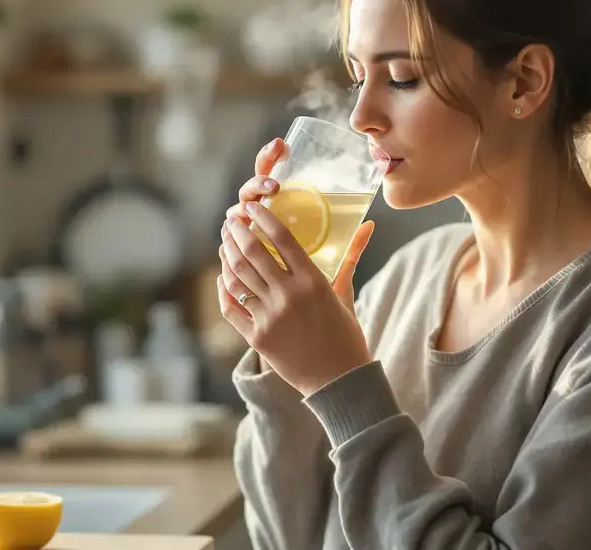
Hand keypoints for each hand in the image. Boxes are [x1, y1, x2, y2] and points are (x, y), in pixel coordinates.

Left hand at [216, 197, 374, 395]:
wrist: (339, 382)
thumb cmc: (345, 336)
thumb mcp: (345, 293)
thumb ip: (350, 256)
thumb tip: (367, 224)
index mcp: (313, 282)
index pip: (282, 239)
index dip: (263, 218)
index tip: (252, 207)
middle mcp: (289, 296)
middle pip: (253, 254)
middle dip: (237, 233)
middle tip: (231, 221)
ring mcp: (270, 317)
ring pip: (237, 277)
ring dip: (227, 255)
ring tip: (225, 243)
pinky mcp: (256, 337)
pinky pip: (231, 306)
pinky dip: (224, 288)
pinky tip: (223, 276)